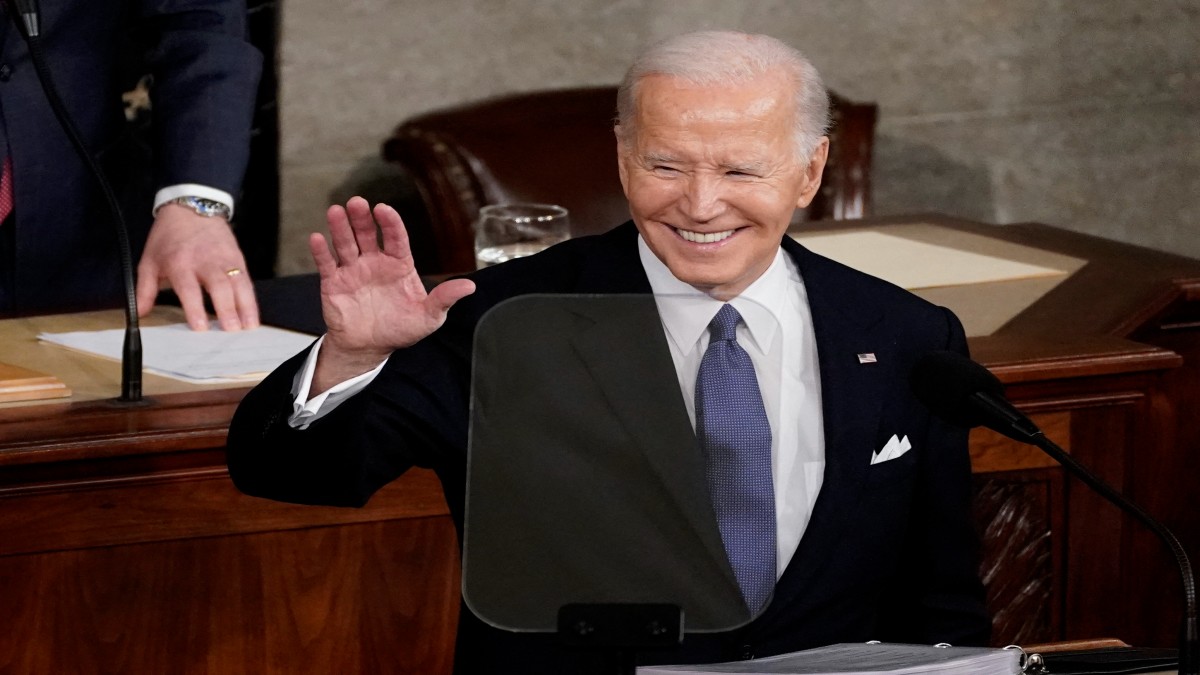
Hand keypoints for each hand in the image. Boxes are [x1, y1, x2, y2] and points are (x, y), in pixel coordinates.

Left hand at [136, 204, 259, 330]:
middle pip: (219, 287)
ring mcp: (224, 260)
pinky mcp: (238, 259)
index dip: (195, 308)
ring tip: (247, 326)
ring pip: (238, 284)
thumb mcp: (150, 261)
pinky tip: (252, 315)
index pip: (189, 288)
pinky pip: (247, 281)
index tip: (200, 326)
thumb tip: (139, 314)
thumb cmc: (169, 237)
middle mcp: (205, 261)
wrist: (191, 207)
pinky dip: (251, 300)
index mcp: (180, 263)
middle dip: (227, 309)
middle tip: (230, 329)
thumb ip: (144, 290)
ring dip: (244, 306)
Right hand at [310, 197, 474, 391]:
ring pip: (346, 244)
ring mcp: (353, 270)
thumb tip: (470, 287)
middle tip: (357, 203)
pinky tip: (317, 238)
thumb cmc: (401, 329)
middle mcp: (375, 262)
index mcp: (399, 265)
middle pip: (367, 234)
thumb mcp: (429, 317)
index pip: (395, 238)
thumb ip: (445, 299)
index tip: (383, 210)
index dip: (390, 223)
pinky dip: (321, 251)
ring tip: (335, 211)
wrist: (371, 348)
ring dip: (340, 227)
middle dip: (362, 218)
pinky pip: (327, 264)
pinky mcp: (334, 283)